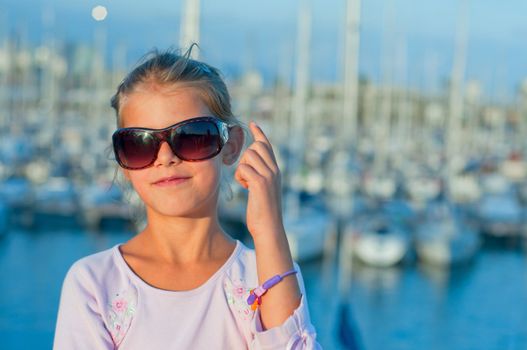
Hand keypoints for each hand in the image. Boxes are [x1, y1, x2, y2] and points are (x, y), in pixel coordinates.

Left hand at [234, 121, 284, 240]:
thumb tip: (247, 166)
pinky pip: (243, 169)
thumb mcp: (263, 190)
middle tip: (245, 174)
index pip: (267, 146)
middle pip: (256, 147)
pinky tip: (245, 188)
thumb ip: (259, 176)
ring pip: (248, 156)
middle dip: (245, 157)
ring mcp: (269, 176)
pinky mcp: (260, 183)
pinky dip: (240, 177)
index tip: (253, 123)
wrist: (269, 228)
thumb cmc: (263, 212)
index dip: (259, 133)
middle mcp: (274, 170)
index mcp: (276, 171)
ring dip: (242, 168)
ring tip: (246, 183)